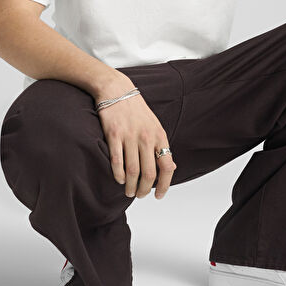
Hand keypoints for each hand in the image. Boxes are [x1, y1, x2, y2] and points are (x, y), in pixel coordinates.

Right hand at [94, 78, 176, 198]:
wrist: (117, 90)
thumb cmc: (136, 109)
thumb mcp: (155, 125)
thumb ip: (162, 146)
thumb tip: (171, 166)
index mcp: (159, 135)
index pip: (167, 166)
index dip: (164, 184)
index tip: (158, 195)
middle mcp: (146, 137)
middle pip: (149, 173)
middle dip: (145, 190)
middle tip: (140, 195)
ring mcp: (130, 136)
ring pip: (132, 171)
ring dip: (131, 186)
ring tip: (129, 191)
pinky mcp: (113, 135)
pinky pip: (117, 161)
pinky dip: (118, 175)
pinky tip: (119, 180)